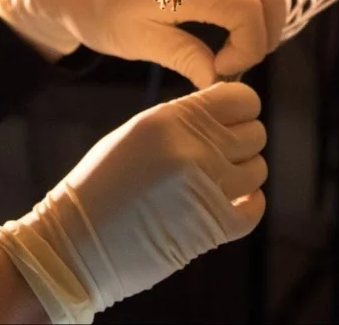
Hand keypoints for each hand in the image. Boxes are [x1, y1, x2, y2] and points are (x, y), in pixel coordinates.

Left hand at [0, 0, 284, 86]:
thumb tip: (221, 81)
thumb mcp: (136, 41)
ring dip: (267, 16)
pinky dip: (258, 0)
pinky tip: (231, 27)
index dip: (247, 49)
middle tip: (235, 59)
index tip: (220, 69)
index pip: (246, 12)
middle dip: (267, 32)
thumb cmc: (99, 12)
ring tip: (235, 46)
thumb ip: (183, 57)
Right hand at [0, 82, 266, 323]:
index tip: (231, 118)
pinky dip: (247, 204)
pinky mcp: (215, 227)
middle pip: (256, 133)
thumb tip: (223, 116)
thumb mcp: (137, 132)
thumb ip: (181, 120)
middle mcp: (193, 149)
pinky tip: (225, 201)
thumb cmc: (102, 183)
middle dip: (243, 141)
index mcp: (169, 119)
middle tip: (220, 152)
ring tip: (215, 180)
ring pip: (259, 169)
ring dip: (243, 174)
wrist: (79, 240)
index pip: (241, 99)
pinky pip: (256, 207)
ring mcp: (207, 188)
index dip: (241, 107)